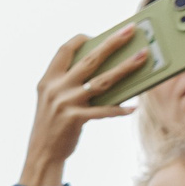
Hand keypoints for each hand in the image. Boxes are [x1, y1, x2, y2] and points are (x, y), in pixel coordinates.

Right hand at [21, 32, 149, 185]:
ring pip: (103, 80)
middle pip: (90, 59)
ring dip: (125, 67)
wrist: (41, 154)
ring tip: (142, 57)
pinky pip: (104, 111)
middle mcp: (56, 88)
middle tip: (130, 30)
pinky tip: (133, 107)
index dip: (82, 39)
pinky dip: (119, 110)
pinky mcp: (75, 119)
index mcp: (48, 80)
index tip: (98, 35)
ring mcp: (66, 103)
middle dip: (113, 42)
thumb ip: (70, 83)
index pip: (65, 50)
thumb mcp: (53, 99)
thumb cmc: (53, 124)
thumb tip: (105, 67)